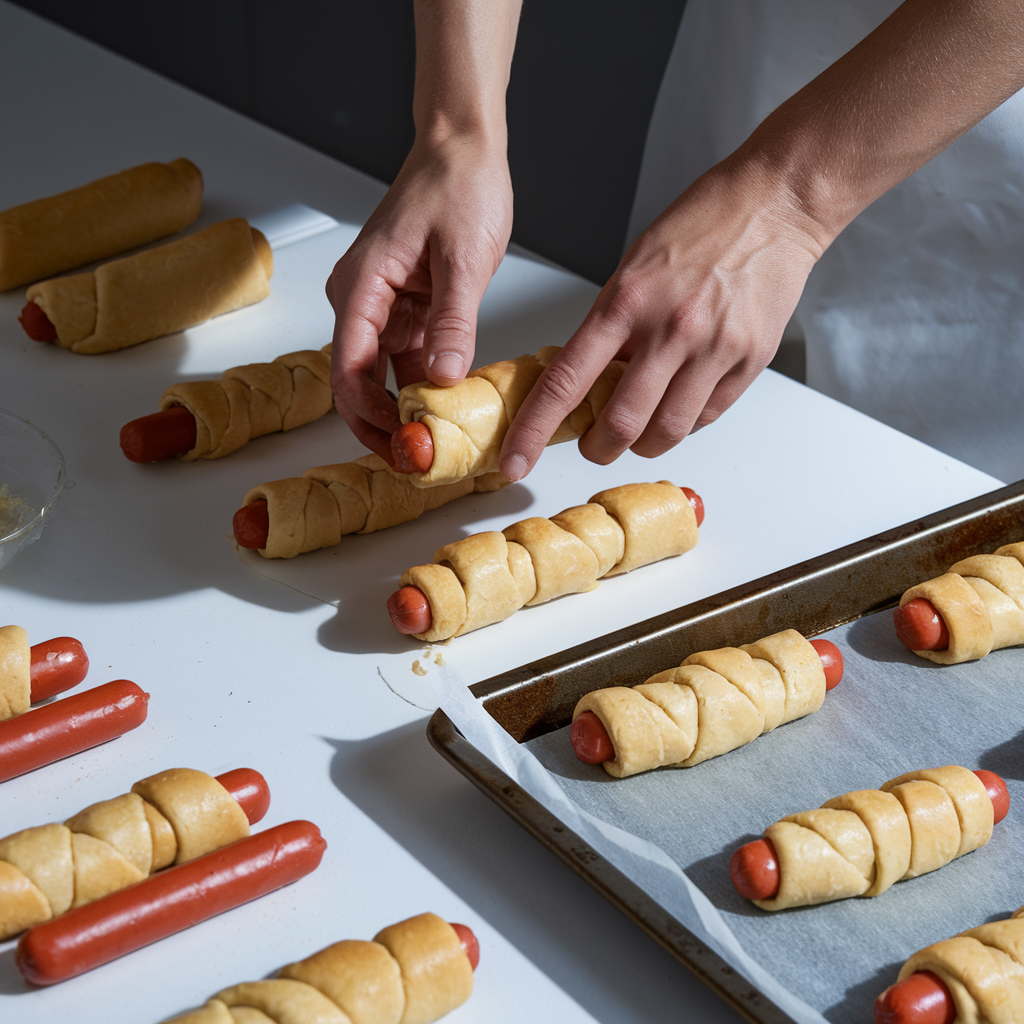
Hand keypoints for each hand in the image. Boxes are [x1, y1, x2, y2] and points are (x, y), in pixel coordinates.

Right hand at [327, 136, 512, 460]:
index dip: (371, 416)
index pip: (351, 367)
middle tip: (417, 463)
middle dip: (384, 426)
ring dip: (406, 412)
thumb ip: (453, 321)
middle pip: (359, 382)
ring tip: (435, 447)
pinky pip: (409, 359)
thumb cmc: (457, 185)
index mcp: (363, 285)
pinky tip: (447, 412)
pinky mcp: (407, 309)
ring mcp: (383, 306)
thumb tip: (444, 376)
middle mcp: (363, 300)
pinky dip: (425, 387)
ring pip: (384, 376)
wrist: (463, 149)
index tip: (403, 446)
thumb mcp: (464, 258)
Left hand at [499, 157, 827, 479]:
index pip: (566, 383)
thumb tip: (588, 380)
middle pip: (620, 425)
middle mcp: (669, 329)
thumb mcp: (633, 269)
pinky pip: (706, 417)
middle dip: (597, 449)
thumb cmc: (700, 227)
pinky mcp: (749, 361)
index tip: (517, 459)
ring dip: (642, 445)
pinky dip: (684, 423)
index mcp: (625, 302)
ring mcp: (713, 348)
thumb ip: (610, 328)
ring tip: (637, 433)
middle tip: (593, 445)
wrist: (775, 204)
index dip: (534, 430)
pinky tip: (678, 405)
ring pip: (666, 433)